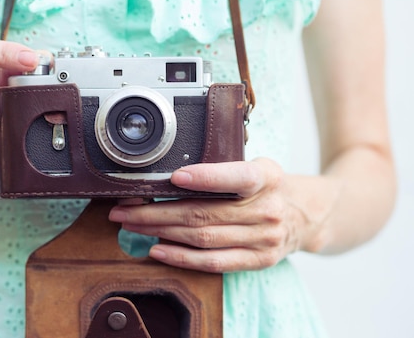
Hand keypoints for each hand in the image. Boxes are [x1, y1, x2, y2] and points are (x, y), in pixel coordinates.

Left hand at [109, 158, 313, 272]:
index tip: (174, 177)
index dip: (205, 178)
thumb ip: (224, 169)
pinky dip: (180, 257)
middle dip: (156, 212)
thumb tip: (169, 177)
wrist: (304, 215)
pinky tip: (156, 249)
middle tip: (125, 209)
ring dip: (160, 232)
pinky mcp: (258, 261)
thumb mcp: (255, 167)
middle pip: (204, 213)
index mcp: (268, 177)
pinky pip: (213, 262)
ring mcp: (264, 239)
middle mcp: (267, 209)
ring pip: (202, 238)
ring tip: (131, 225)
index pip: (237, 177)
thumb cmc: (268, 187)